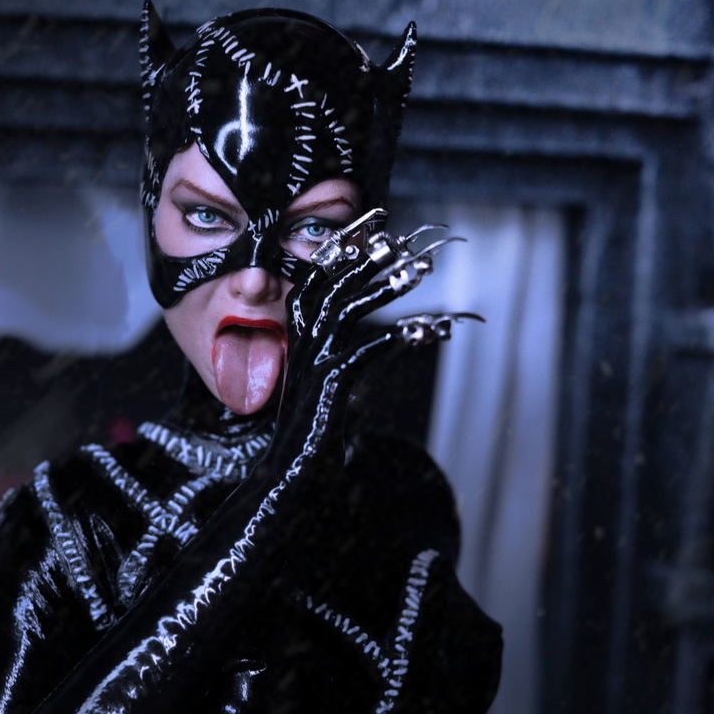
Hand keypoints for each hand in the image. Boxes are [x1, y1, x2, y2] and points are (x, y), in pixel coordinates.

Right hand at [268, 213, 459, 467]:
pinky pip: (366, 352)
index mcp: (297, 343)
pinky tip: (429, 330)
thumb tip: (379, 344)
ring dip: (385, 287)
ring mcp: (311, 367)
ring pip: (346, 311)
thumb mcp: (326, 392)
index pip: (314, 282)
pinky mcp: (327, 390)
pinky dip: (399, 337)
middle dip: (362, 257)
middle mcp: (300, 349)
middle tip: (394, 235)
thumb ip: (343, 363)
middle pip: (329, 286)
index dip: (341, 252)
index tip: (368, 227)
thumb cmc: (308, 445)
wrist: (284, 486)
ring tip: (418, 270)